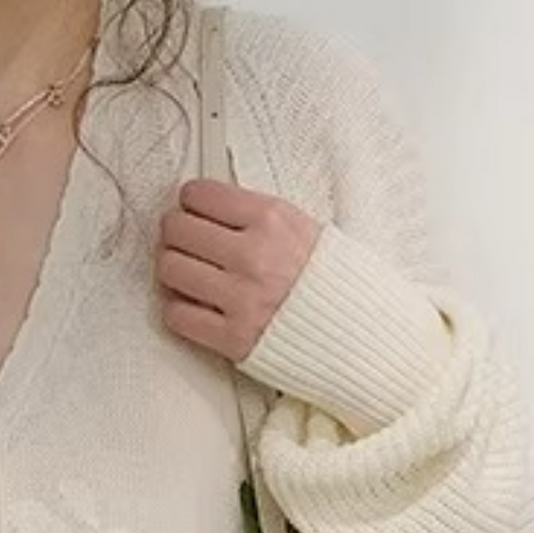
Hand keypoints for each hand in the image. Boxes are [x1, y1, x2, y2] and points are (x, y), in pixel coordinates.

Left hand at [155, 177, 321, 361]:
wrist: (364, 335)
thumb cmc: (336, 284)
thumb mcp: (306, 229)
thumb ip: (258, 217)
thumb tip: (208, 209)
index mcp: (273, 219)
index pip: (199, 194)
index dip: (189, 201)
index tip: (192, 209)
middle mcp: (253, 255)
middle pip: (176, 229)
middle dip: (175, 233)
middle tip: (183, 241)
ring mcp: (241, 298)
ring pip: (169, 269)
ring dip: (171, 270)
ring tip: (187, 273)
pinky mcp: (233, 338)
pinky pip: (177, 316)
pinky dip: (178, 309)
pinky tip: (194, 304)